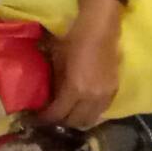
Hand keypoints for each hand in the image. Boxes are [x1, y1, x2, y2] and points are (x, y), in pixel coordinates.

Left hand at [40, 0, 123, 128]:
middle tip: (52, 117)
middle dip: (61, 121)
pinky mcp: (114, 91)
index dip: (46, 118)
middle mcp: (92, 97)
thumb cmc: (74, 40)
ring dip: (77, 120)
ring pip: (90, 120)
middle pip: (75, 121)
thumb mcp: (58, 60)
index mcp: (75, 88)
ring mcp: (105, 96)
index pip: (59, 113)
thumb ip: (55, 82)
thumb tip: (49, 97)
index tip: (37, 118)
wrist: (101, 29)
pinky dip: (90, 113)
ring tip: (67, 114)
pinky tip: (83, 107)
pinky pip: (101, 111)